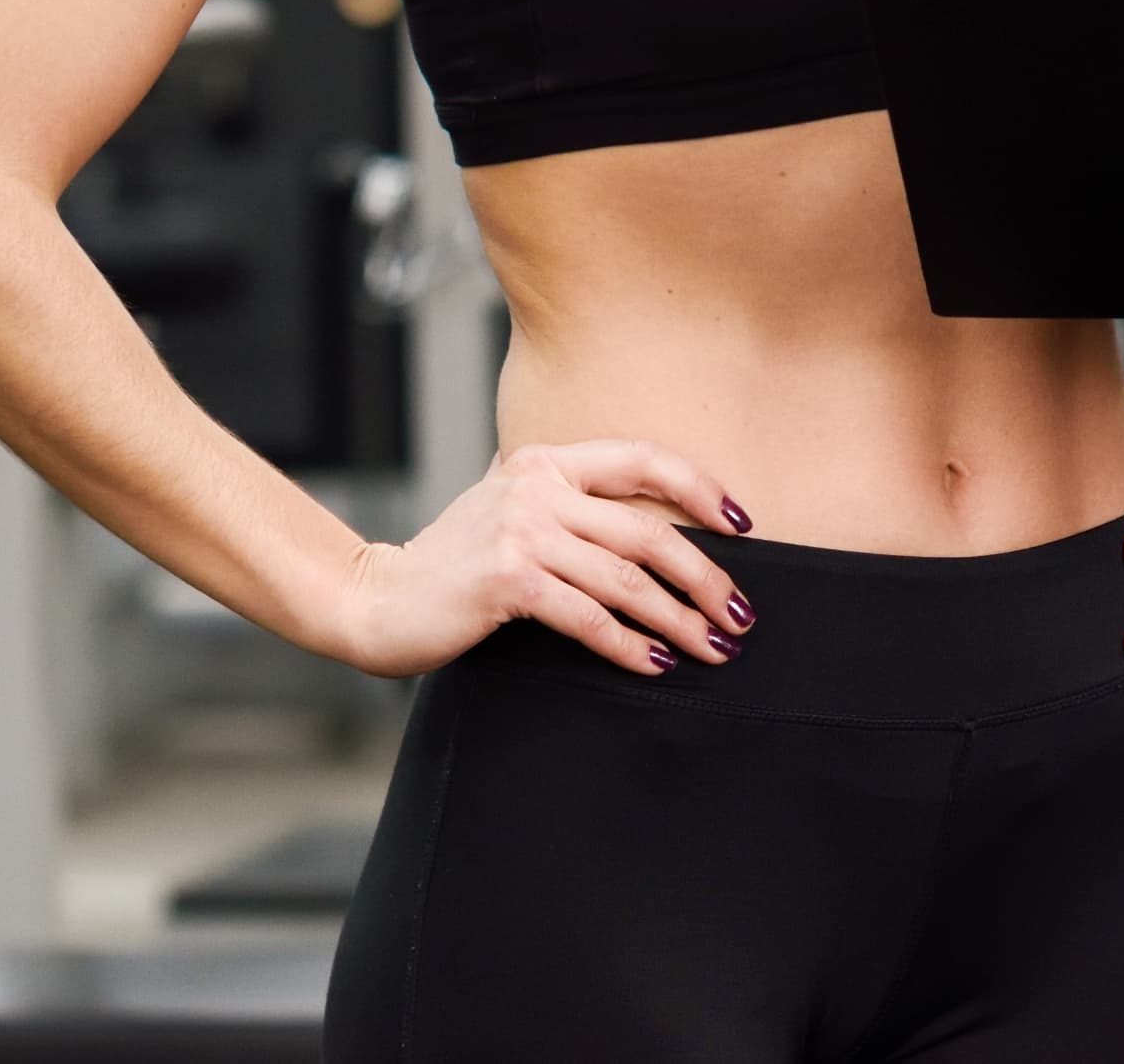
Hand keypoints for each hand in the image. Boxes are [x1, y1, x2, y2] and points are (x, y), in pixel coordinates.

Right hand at [336, 439, 759, 679]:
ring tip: (712, 648)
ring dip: (679, 619)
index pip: (645, 461)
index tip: (744, 524)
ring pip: (627, 579)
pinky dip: (628, 644)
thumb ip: (568, 502)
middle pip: (649, 530)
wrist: (379, 599)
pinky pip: (588, 616)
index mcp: (547, 459)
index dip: (701, 489)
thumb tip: (657, 526)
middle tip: (740, 614)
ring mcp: (522, 530)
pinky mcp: (508, 580)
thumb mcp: (514, 509)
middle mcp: (538, 486)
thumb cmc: (456, 562)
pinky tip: (654, 664)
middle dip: (706, 577)